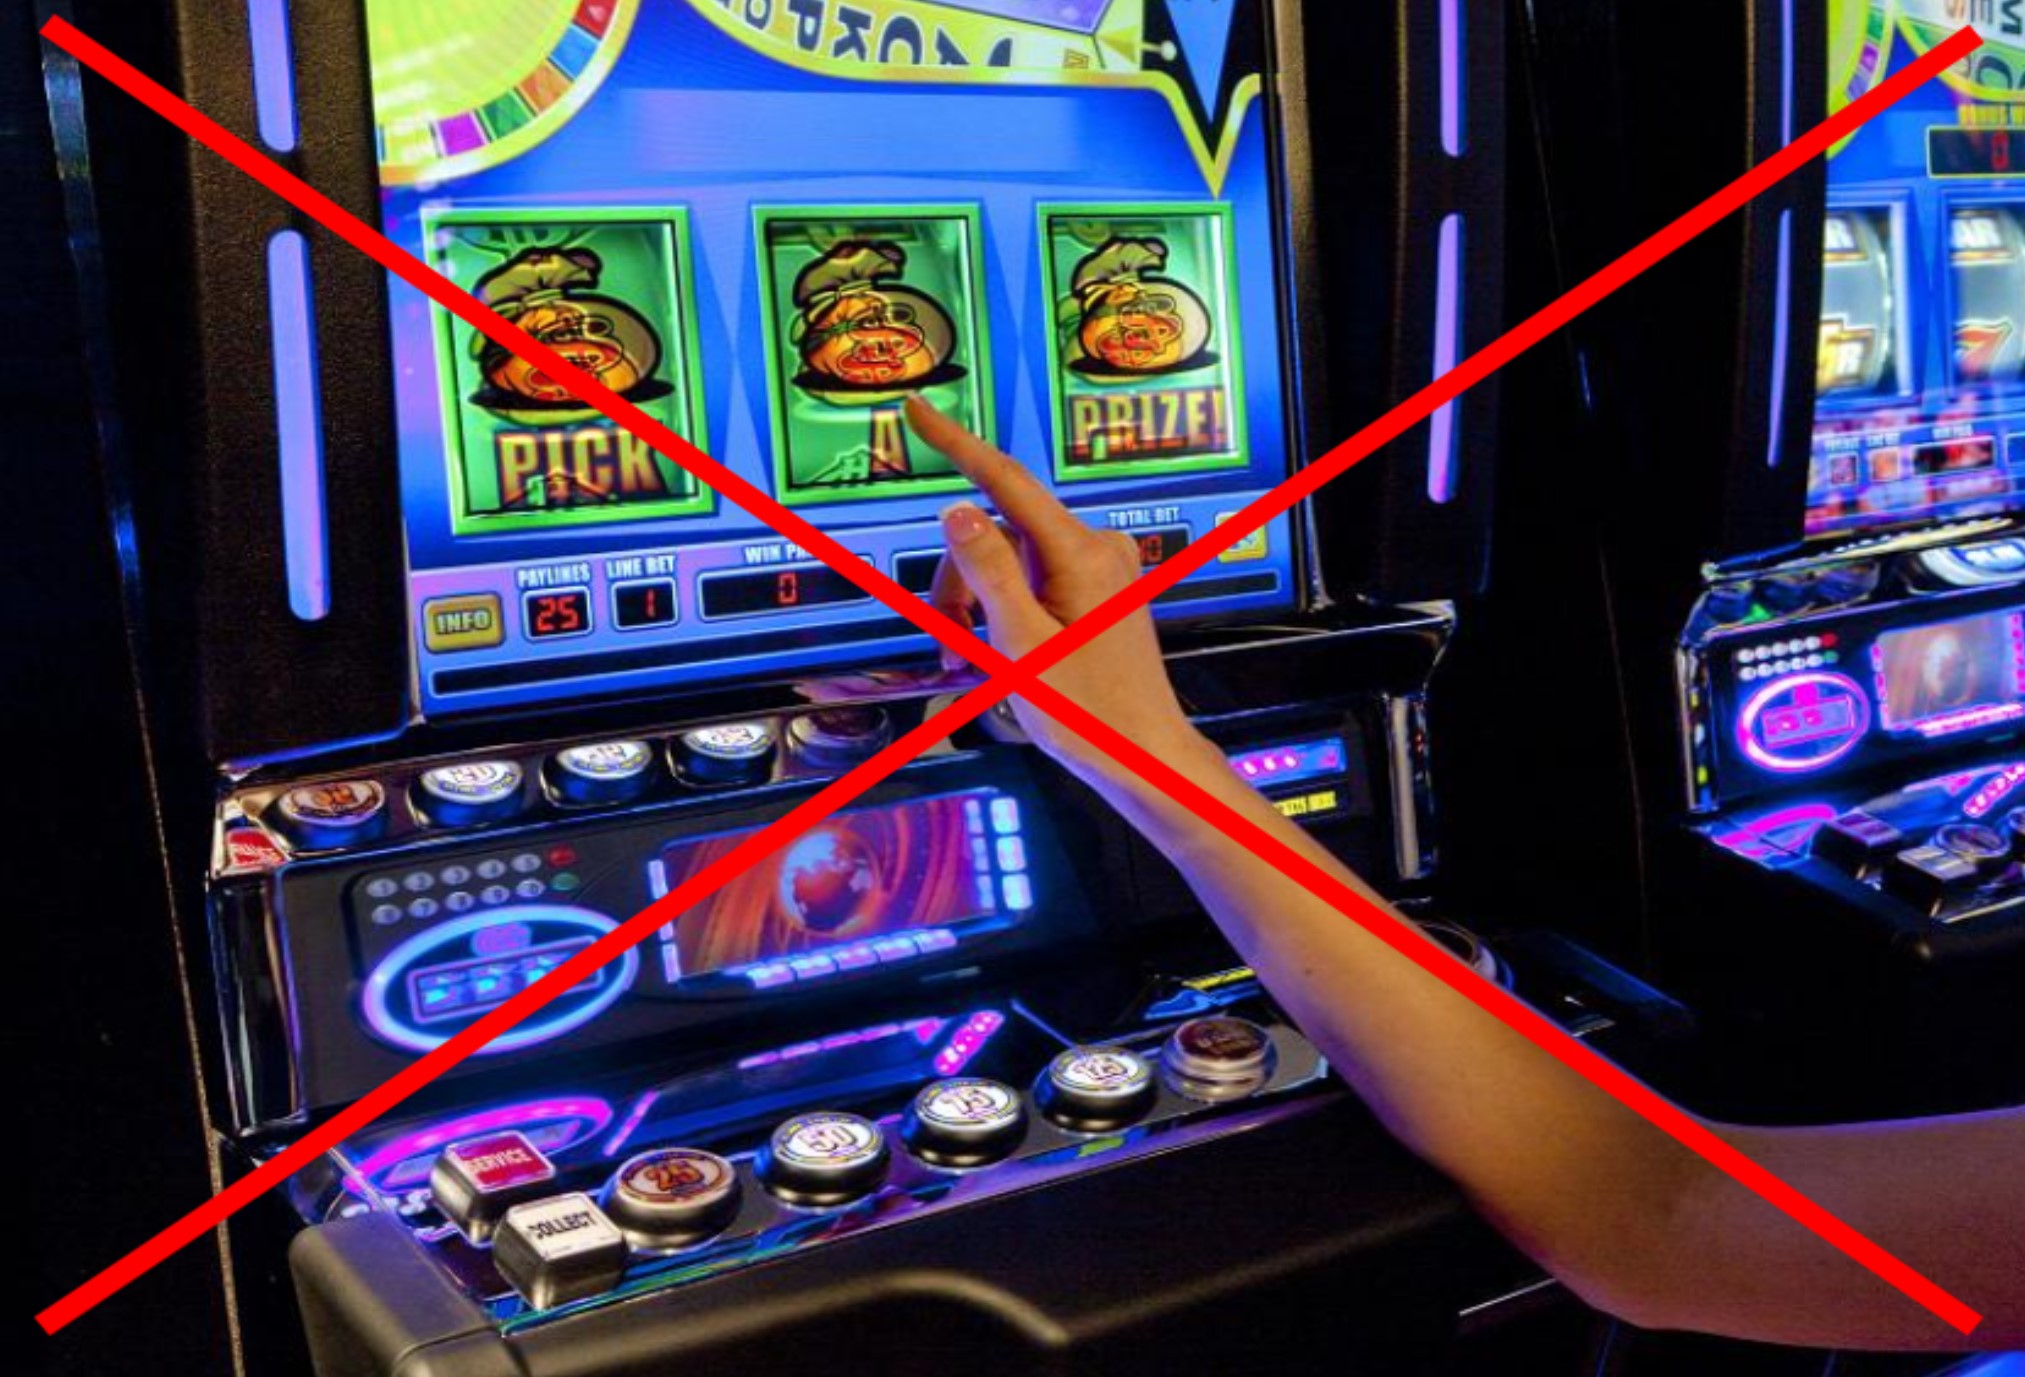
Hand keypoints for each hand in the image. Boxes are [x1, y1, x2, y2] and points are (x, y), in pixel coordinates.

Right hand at [903, 395, 1210, 790]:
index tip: (917, 409)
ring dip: (980, 604)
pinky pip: (1035, 580)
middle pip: (997, 536)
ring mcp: (1100, 568)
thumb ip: (987, 572)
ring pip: (1011, 562)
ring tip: (974, 659)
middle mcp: (1095, 549)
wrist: (1141, 757)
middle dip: (962, 582)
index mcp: (1080, 555)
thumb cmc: (1089, 713)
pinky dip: (1007, 610)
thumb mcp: (1022, 644)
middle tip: (951, 641)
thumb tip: (957, 510)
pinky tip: (1000, 653)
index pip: (1004, 482)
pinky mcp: (1099, 589)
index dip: (954, 443)